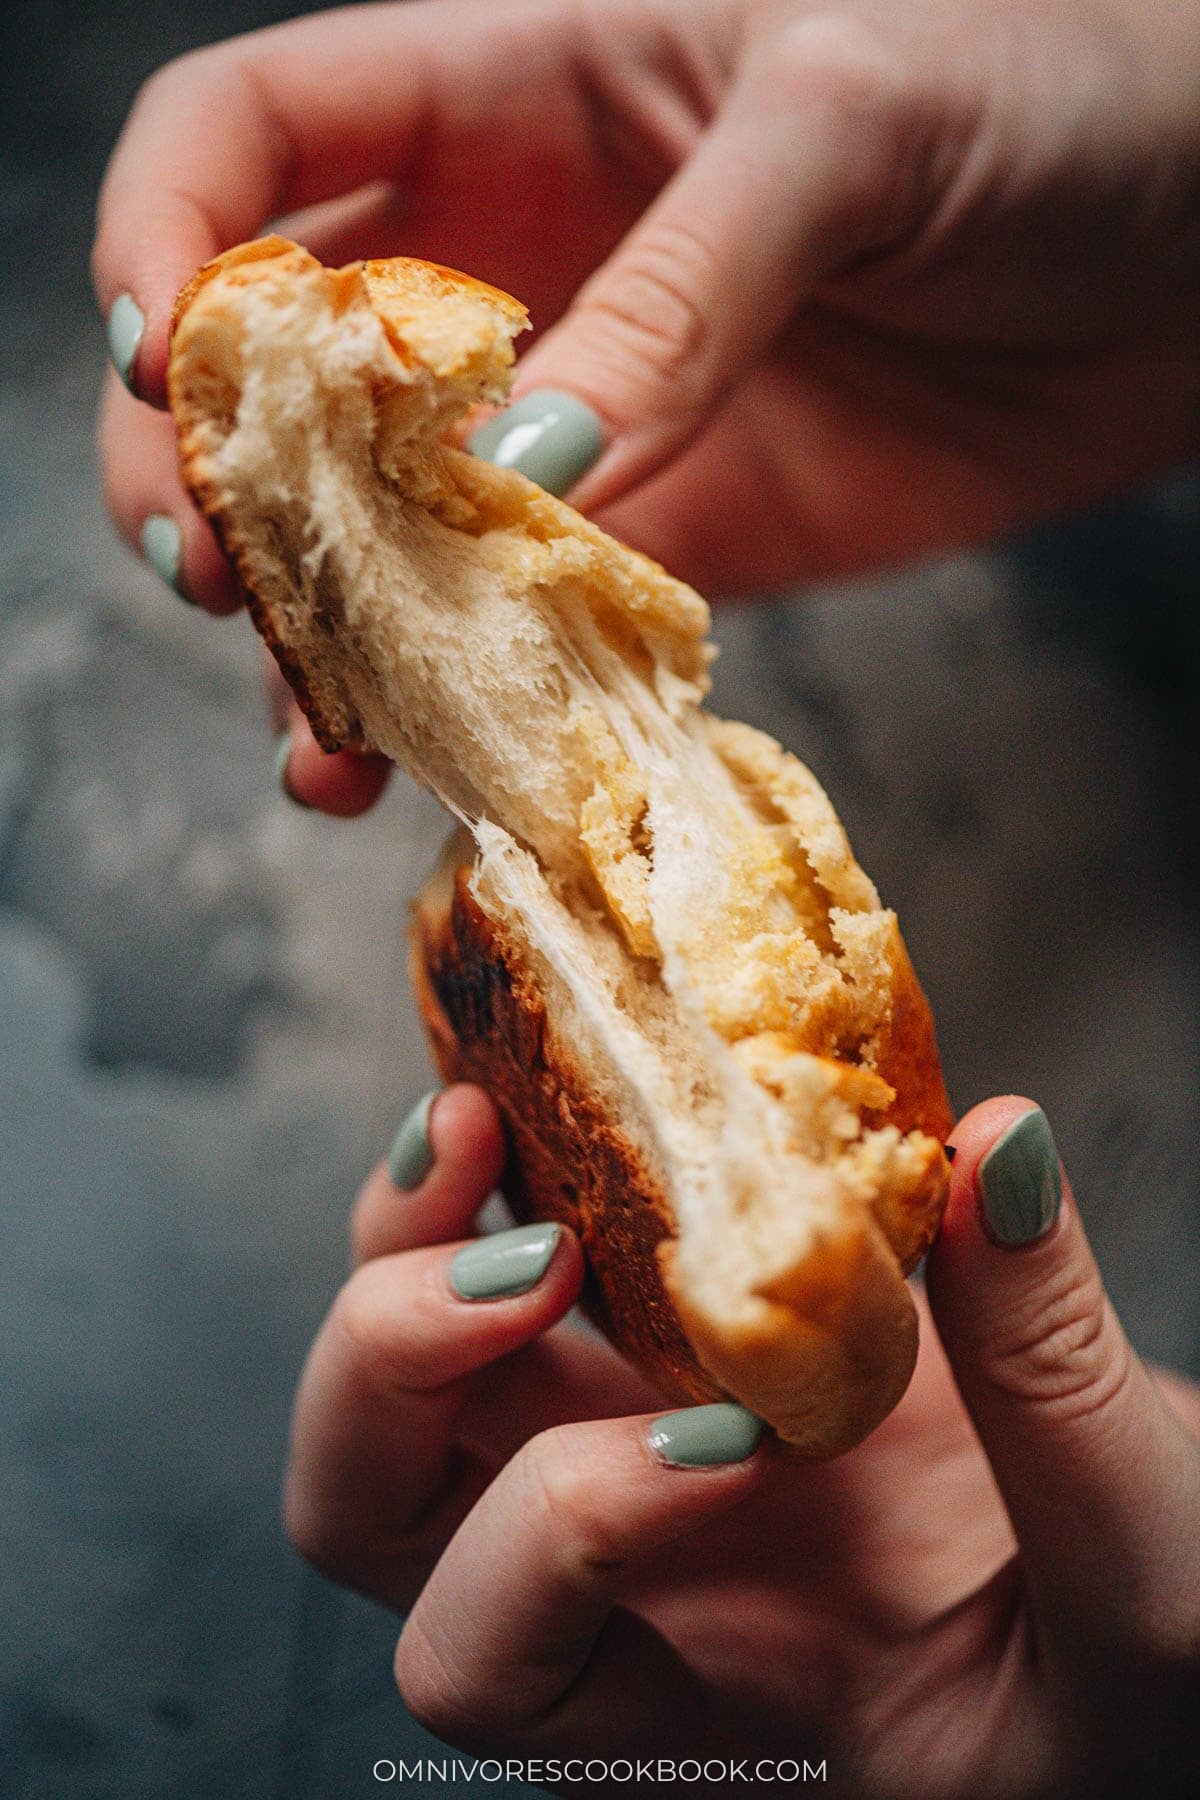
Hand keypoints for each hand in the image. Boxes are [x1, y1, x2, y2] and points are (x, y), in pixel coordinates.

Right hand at [93, 0, 1199, 814]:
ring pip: (378, 532)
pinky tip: (422, 764)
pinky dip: (462, 702)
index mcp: (515, 89)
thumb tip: (516, 473)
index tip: (163, 363)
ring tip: (322, 732)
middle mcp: (519, 263)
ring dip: (320, 634)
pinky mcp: (670, 545)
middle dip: (215, 477)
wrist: (1192, 245)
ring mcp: (588, 419)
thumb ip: (676, 293)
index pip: (248, 139)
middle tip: (220, 581)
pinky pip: (523, 629)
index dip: (167, 240)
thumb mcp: (853, 127)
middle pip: (272, 371)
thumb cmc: (1055, 84)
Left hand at [285, 1086, 1199, 1795]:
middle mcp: (611, 1595)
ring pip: (412, 1367)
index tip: (732, 1435)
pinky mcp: (666, 1354)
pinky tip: (563, 1085)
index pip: (485, 1658)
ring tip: (489, 1118)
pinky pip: (523, 1258)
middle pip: (368, 1505)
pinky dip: (513, 1172)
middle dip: (389, 1364)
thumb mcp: (1154, 1587)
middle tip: (527, 1258)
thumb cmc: (1148, 1690)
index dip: (556, 1527)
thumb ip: (1063, 1388)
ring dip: (411, 1239)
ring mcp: (622, 1462)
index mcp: (688, 1721)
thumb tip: (997, 1151)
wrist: (1163, 1639)